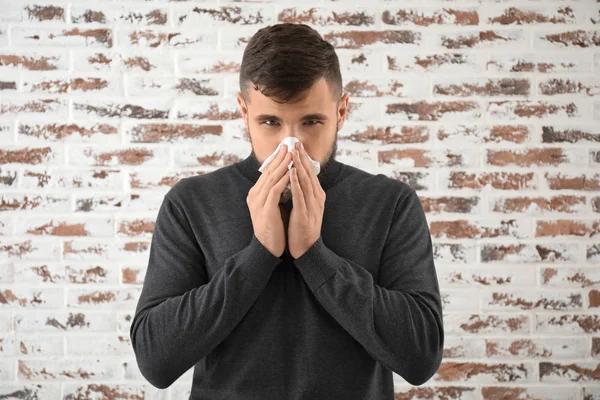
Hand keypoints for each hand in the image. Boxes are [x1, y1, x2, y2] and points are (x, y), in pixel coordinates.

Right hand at [247, 145, 291, 257]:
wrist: (268, 249)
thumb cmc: (274, 228)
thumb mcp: (274, 206)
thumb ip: (277, 193)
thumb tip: (287, 179)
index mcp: (256, 194)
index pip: (266, 172)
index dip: (277, 160)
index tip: (286, 149)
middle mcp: (255, 196)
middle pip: (268, 172)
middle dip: (279, 158)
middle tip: (289, 145)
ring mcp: (259, 202)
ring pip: (271, 178)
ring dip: (282, 165)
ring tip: (291, 154)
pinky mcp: (266, 209)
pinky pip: (275, 190)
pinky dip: (284, 180)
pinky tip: (291, 172)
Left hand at [288, 141, 324, 259]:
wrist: (306, 249)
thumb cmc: (303, 228)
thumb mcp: (305, 206)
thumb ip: (303, 193)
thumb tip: (297, 178)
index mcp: (317, 196)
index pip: (310, 173)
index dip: (304, 159)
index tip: (297, 146)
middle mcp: (317, 198)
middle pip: (309, 174)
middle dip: (302, 158)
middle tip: (296, 143)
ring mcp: (311, 206)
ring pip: (305, 182)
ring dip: (299, 166)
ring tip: (294, 153)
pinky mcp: (304, 213)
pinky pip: (300, 195)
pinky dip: (295, 182)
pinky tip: (291, 173)